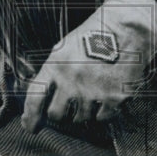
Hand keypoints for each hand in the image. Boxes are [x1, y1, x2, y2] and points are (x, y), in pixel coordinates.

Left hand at [22, 0, 156, 133]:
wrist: (126, 28)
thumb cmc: (94, 36)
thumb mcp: (65, 48)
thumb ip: (53, 73)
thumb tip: (44, 99)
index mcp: (56, 64)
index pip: (35, 97)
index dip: (30, 117)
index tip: (30, 127)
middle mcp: (71, 80)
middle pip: (56, 115)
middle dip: (60, 114)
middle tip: (68, 106)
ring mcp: (92, 90)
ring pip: (80, 119)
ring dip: (83, 112)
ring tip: (92, 93)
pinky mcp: (113, 97)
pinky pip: (101, 118)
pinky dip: (102, 111)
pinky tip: (106, 96)